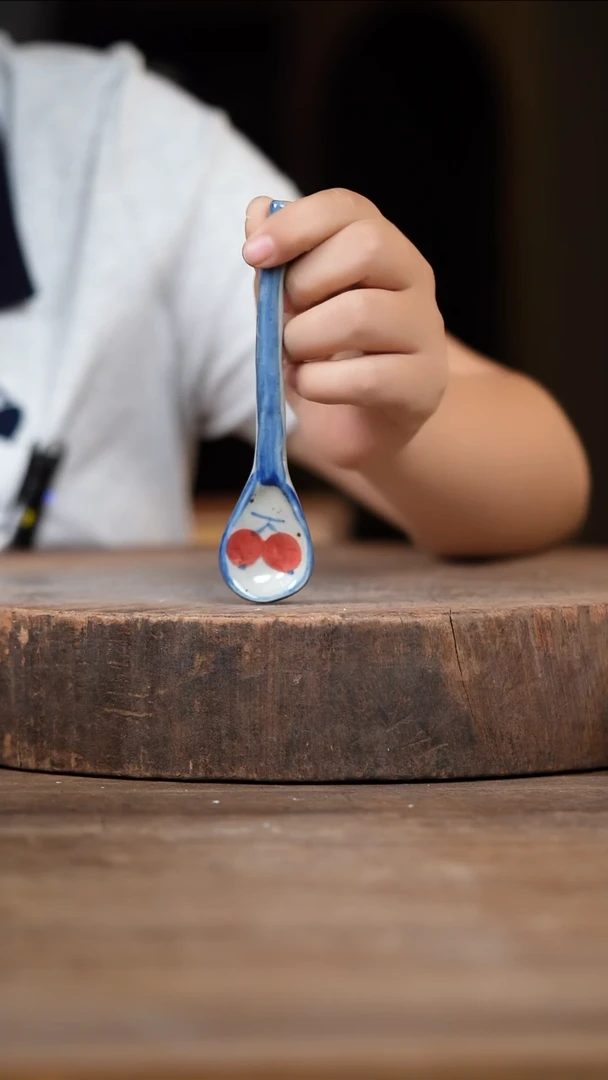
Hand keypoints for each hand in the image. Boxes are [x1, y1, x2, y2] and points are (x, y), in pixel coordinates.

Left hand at [243, 189, 446, 468]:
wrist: (359, 424)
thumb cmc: (326, 356)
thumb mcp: (290, 307)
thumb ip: (276, 265)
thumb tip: (257, 211)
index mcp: (382, 246)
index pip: (347, 208)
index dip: (295, 224)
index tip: (253, 255)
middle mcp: (414, 278)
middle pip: (367, 247)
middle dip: (305, 284)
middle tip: (285, 319)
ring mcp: (425, 332)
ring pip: (362, 313)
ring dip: (305, 338)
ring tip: (295, 356)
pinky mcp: (423, 385)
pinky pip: (366, 377)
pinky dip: (318, 383)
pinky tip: (309, 385)